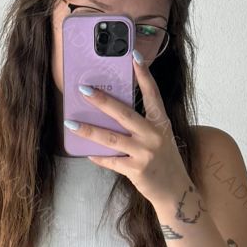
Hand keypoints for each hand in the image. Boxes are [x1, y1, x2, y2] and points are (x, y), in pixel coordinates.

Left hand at [66, 51, 191, 209]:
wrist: (175, 191)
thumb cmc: (164, 161)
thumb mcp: (159, 137)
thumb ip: (141, 125)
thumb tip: (111, 113)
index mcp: (161, 122)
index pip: (152, 93)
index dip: (143, 74)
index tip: (134, 55)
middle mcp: (154, 135)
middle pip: (124, 113)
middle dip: (102, 101)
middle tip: (84, 90)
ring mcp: (145, 153)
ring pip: (111, 139)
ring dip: (89, 130)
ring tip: (71, 123)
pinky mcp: (136, 171)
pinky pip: (111, 161)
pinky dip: (98, 157)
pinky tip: (86, 152)